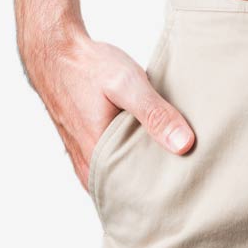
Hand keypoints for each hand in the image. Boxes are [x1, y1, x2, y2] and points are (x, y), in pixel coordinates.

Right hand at [22, 28, 194, 188]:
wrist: (58, 53)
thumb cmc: (89, 67)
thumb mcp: (127, 84)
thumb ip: (154, 113)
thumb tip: (184, 144)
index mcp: (98, 160)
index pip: (136, 194)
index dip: (164, 185)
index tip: (189, 171)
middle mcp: (90, 167)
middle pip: (131, 187)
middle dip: (157, 176)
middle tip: (187, 160)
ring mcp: (87, 158)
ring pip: (122, 173)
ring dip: (145, 162)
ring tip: (172, 146)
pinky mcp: (89, 146)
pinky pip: (114, 160)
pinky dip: (133, 152)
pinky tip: (150, 137)